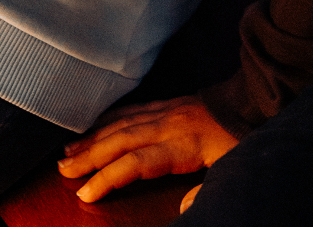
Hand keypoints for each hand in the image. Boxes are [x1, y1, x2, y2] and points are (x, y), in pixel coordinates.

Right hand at [58, 96, 236, 203]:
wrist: (250, 102)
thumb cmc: (241, 141)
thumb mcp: (231, 170)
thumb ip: (205, 192)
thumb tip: (184, 211)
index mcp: (180, 146)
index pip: (135, 164)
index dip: (108, 178)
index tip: (85, 194)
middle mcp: (165, 125)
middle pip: (119, 141)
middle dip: (89, 156)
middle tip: (62, 170)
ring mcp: (164, 111)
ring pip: (120, 123)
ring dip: (92, 137)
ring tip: (68, 151)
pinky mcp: (166, 103)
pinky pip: (130, 109)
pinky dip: (107, 118)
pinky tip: (94, 125)